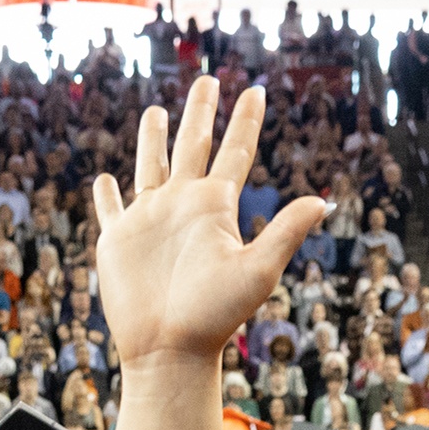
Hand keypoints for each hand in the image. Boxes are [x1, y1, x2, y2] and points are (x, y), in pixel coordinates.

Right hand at [92, 80, 332, 371]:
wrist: (170, 351)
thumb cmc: (214, 317)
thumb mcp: (257, 271)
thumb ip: (284, 233)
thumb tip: (321, 201)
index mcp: (215, 207)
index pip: (235, 152)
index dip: (245, 121)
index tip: (255, 91)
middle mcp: (184, 207)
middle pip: (193, 144)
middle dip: (200, 111)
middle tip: (208, 79)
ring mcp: (150, 222)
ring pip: (151, 166)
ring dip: (153, 139)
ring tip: (155, 111)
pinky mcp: (119, 241)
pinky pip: (111, 210)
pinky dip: (107, 195)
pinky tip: (106, 179)